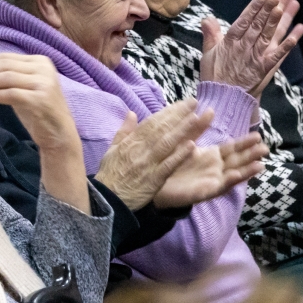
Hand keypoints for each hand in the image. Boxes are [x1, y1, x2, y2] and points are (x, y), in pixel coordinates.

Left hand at [0, 53, 80, 154]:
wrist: (59, 135)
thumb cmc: (37, 112)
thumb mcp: (23, 88)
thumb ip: (7, 76)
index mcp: (40, 61)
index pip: (5, 57)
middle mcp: (44, 68)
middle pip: (4, 65)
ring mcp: (44, 84)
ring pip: (6, 78)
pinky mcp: (41, 100)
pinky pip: (12, 94)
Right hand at [95, 99, 214, 211]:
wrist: (107, 200)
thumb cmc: (110, 175)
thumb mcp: (112, 150)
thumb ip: (124, 131)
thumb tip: (132, 112)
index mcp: (131, 142)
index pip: (152, 122)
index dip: (168, 112)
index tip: (182, 103)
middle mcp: (140, 150)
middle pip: (161, 129)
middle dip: (178, 115)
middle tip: (193, 102)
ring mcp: (148, 164)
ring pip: (166, 144)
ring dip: (181, 130)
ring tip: (195, 118)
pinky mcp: (154, 180)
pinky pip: (168, 165)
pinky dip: (179, 155)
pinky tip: (191, 145)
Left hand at [155, 132, 267, 207]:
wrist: (153, 180)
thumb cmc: (170, 161)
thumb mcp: (185, 140)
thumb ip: (197, 127)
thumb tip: (210, 109)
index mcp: (211, 156)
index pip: (232, 148)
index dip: (245, 143)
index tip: (258, 135)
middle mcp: (214, 169)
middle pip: (237, 161)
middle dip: (251, 156)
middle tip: (266, 149)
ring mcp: (210, 181)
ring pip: (232, 175)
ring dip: (246, 171)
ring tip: (261, 165)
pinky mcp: (202, 192)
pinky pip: (218, 187)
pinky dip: (228, 181)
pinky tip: (236, 175)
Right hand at [200, 0, 302, 98]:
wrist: (222, 99)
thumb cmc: (214, 77)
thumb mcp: (207, 55)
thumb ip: (210, 35)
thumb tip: (206, 18)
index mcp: (229, 43)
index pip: (243, 21)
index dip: (253, 8)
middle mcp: (243, 48)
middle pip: (257, 25)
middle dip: (267, 10)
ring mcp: (254, 58)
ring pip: (267, 36)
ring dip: (276, 22)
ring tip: (284, 7)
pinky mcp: (263, 69)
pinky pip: (276, 56)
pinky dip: (286, 45)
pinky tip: (296, 35)